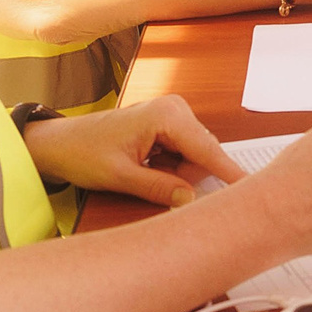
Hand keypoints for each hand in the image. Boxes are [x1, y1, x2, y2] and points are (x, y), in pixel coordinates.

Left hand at [19, 94, 243, 208]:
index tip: (252, 189)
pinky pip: (185, 154)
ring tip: (143, 173)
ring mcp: (173, 115)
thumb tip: (192, 201)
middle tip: (152, 183)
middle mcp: (175, 109)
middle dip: (187, 177)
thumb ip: (161, 189)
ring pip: (195, 156)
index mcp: (167, 115)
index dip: (229, 173)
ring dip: (177, 174)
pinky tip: (146, 168)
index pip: (208, 149)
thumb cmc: (83, 153)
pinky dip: (171, 168)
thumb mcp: (121, 177)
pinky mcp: (168, 125)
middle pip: (204, 154)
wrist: (59, 143)